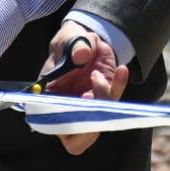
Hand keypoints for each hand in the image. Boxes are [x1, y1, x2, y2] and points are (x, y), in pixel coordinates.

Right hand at [42, 24, 127, 155]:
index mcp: (48, 99)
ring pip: (99, 118)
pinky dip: (119, 86)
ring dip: (103, 98)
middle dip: (88, 117)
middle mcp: (68, 108)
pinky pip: (115, 100)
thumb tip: (81, 56)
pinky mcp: (106, 97)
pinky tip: (121, 71)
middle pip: (79, 132)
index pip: (51, 125)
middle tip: (88, 96)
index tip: (70, 106)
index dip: (64, 125)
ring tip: (97, 73)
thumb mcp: (69, 37)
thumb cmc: (69, 41)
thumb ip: (74, 46)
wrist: (88, 38)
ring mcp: (88, 105)